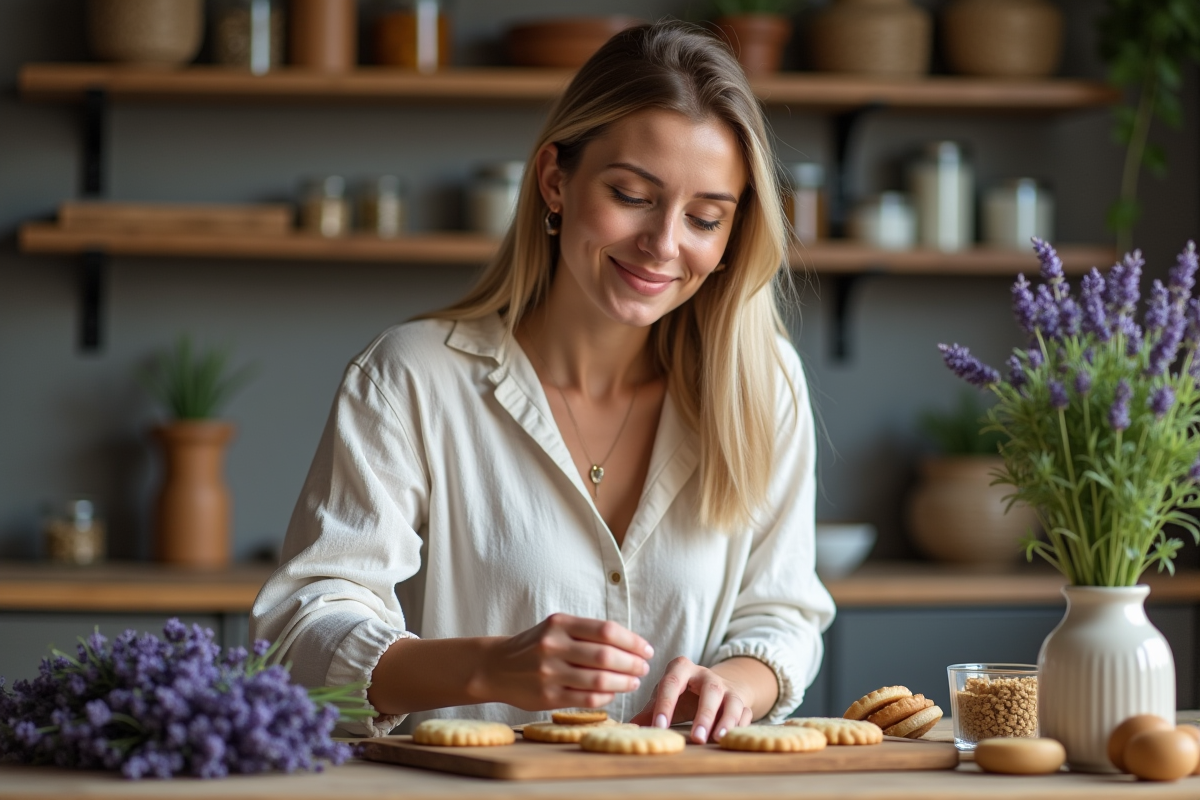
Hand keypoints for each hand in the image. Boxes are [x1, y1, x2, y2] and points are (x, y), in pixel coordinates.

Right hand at [473, 613, 653, 710]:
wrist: (495, 667)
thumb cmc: (535, 646)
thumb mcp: (556, 628)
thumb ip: (587, 632)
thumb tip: (629, 644)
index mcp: (560, 624)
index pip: (606, 630)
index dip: (632, 641)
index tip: (647, 649)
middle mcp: (554, 646)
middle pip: (606, 656)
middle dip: (632, 663)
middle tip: (644, 667)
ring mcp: (549, 673)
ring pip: (598, 680)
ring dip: (623, 682)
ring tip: (634, 681)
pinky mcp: (547, 697)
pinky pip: (586, 699)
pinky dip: (605, 697)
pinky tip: (613, 694)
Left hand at [628, 657, 755, 743]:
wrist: (718, 686)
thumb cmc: (684, 694)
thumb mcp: (667, 696)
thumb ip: (650, 710)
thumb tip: (630, 728)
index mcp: (682, 669)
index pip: (672, 682)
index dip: (665, 704)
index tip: (659, 726)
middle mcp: (708, 675)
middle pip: (709, 690)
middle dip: (703, 715)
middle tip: (696, 738)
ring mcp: (728, 688)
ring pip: (732, 701)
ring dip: (726, 720)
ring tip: (717, 739)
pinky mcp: (742, 701)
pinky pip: (745, 713)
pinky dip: (740, 727)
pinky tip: (733, 739)